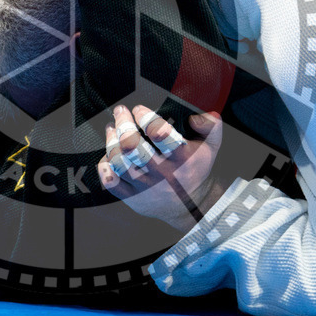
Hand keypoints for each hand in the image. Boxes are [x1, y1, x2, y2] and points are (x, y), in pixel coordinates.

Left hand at [98, 105, 224, 232]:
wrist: (189, 205)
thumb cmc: (196, 169)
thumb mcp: (211, 147)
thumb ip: (211, 126)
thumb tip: (197, 116)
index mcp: (181, 158)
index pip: (160, 134)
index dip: (146, 118)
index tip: (139, 109)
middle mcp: (161, 173)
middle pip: (133, 146)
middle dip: (123, 124)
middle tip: (120, 111)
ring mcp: (144, 187)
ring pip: (119, 162)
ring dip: (111, 141)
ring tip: (111, 128)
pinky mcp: (132, 198)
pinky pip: (111, 183)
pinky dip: (104, 167)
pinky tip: (107, 155)